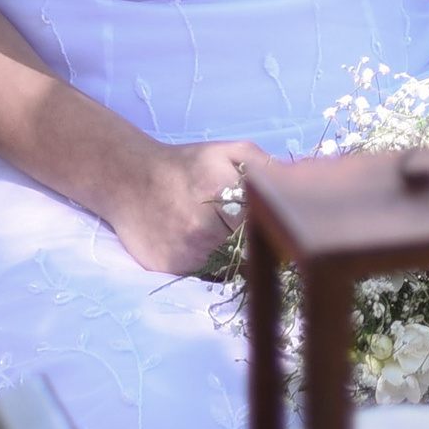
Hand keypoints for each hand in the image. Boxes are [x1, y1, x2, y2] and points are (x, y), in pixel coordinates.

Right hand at [99, 137, 274, 275]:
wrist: (129, 177)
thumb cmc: (187, 164)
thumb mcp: (228, 152)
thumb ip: (266, 166)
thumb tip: (299, 183)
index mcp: (224, 196)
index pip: (266, 226)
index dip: (275, 230)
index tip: (280, 231)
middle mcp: (204, 229)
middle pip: (248, 253)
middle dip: (255, 249)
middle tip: (255, 239)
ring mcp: (184, 253)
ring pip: (226, 270)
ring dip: (231, 261)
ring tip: (223, 241)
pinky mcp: (168, 269)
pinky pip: (201, 276)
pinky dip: (207, 268)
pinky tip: (202, 249)